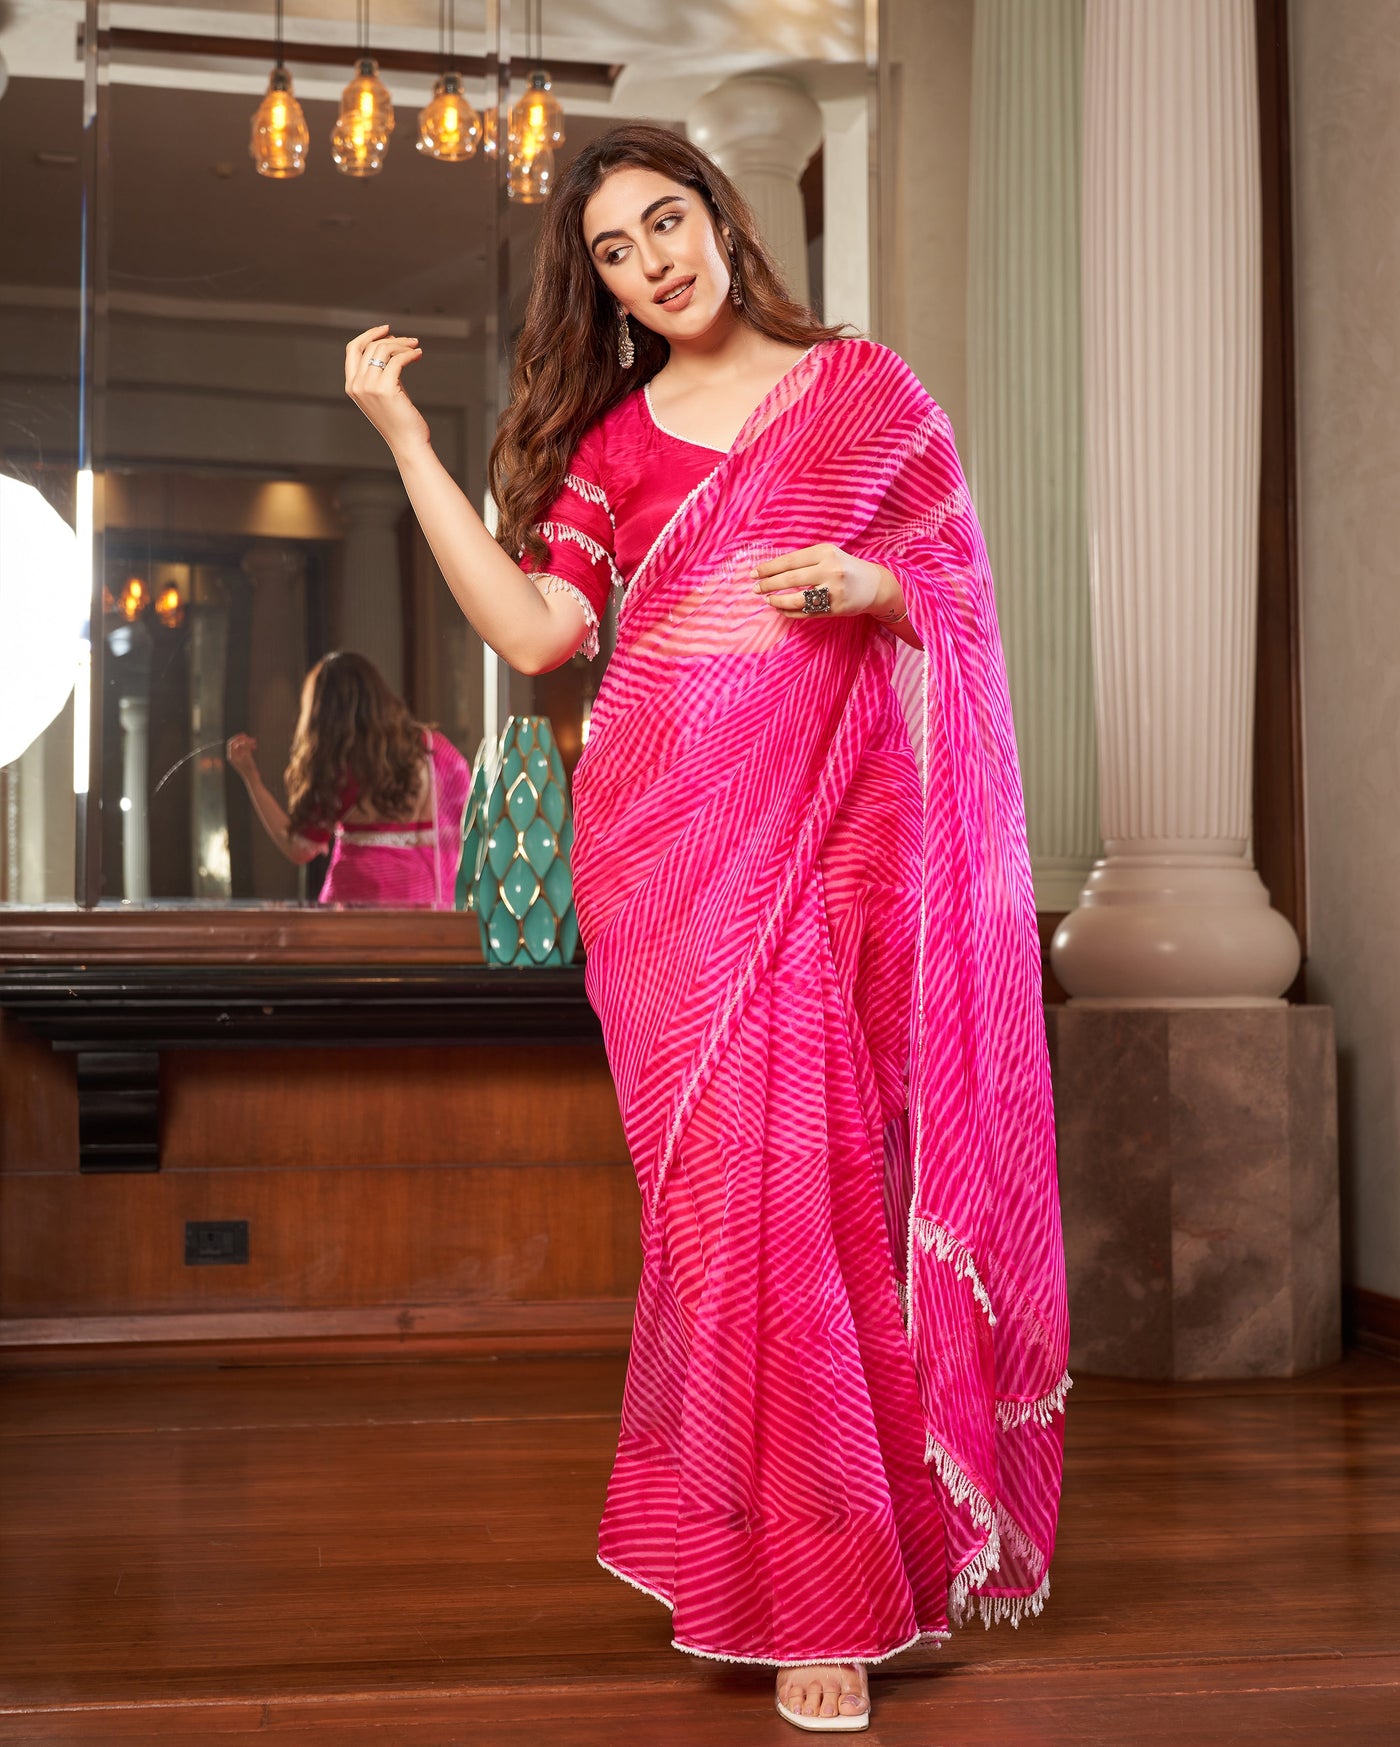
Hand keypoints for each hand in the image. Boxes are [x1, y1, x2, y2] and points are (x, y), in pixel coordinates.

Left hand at [226, 733, 258, 781]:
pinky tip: (254, 747)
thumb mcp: (247, 757)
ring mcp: (238, 758)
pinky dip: (249, 747)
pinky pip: (244, 750)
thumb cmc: (250, 769)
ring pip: (241, 746)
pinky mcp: (243, 759)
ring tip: (254, 742)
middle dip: (243, 740)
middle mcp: (233, 756)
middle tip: (251, 738)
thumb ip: (245, 748)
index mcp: (232, 756)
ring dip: (247, 743)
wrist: (252, 779)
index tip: (245, 735)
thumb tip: (244, 740)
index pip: (232, 743)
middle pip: (236, 744)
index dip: (238, 738)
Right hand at [345, 323, 430, 454]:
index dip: (368, 335)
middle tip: (410, 341)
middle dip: (391, 339)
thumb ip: (380, 372)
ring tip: (416, 348)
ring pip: (383, 350)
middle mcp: (357, 385)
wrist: (407, 443)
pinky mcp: (386, 389)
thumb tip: (390, 344)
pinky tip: (418, 355)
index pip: (352, 349)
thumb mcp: (384, 392)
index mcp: (352, 385)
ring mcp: (369, 387)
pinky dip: (409, 354)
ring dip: (402, 345)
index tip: (386, 330)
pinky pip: (397, 360)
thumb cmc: (399, 420)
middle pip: (369, 346)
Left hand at [752, 544, 905, 622]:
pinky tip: (781, 609)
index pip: (789, 560)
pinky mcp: (836, 608)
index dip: (769, 568)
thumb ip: (804, 561)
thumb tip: (771, 571)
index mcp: (825, 552)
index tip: (754, 573)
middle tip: (755, 589)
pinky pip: (807, 613)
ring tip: (767, 600)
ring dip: (778, 601)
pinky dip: (790, 612)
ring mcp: (834, 591)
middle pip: (790, 579)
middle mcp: (830, 570)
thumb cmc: (844, 567)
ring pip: (797, 599)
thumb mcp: (828, 555)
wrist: (874, 585)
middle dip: (768, 585)